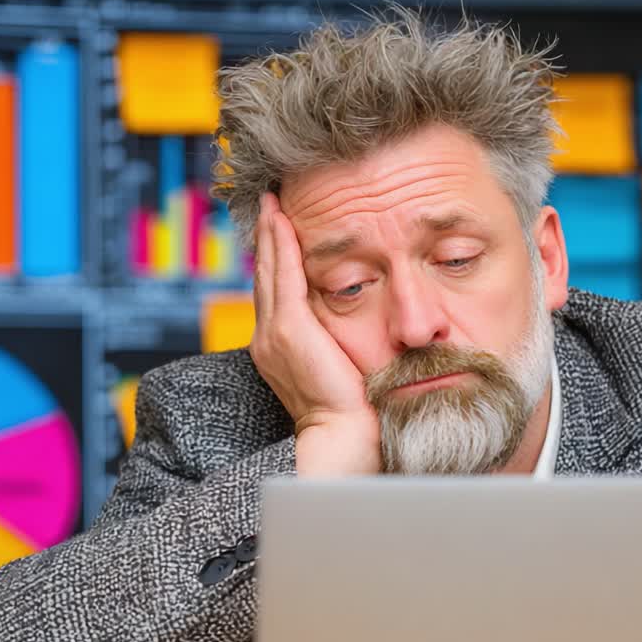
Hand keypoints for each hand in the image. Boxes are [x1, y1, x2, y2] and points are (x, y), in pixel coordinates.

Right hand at [248, 193, 380, 477]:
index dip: (278, 261)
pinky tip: (283, 218)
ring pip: (271, 269)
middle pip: (268, 275)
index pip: (278, 293)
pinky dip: (282, 243)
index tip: (281, 231)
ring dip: (273, 232)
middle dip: (270, 238)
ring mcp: (275, 333)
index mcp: (281, 349)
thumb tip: (373, 325)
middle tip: (270, 203)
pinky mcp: (290, 327)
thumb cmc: (358, 413)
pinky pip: (284, 274)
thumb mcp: (348, 369)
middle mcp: (269, 339)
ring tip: (274, 202)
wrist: (347, 439)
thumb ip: (348, 343)